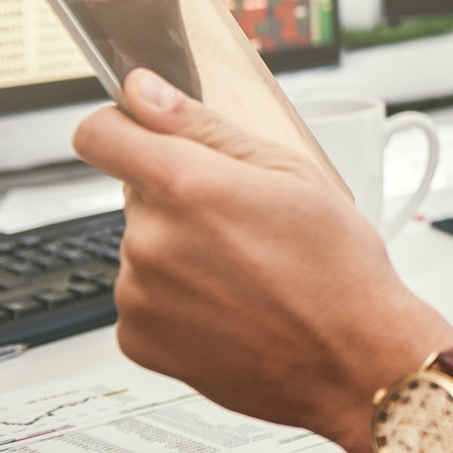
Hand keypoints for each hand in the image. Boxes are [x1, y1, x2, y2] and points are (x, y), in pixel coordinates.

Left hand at [73, 71, 452, 452]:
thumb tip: (144, 93)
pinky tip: (230, 307)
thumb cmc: (338, 267)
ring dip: (182, 251)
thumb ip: (204, 126)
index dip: (121, 127)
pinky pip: (144, 298)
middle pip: (140, 194)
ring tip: (248, 273)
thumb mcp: (291, 172)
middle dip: (183, 199)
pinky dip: (178, 299)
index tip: (142, 136)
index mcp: (188, 187)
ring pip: (146, 246)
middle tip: (247, 224)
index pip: (100, 136)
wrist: (352, 360)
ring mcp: (139, 295)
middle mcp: (151, 240)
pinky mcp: (137, 339)